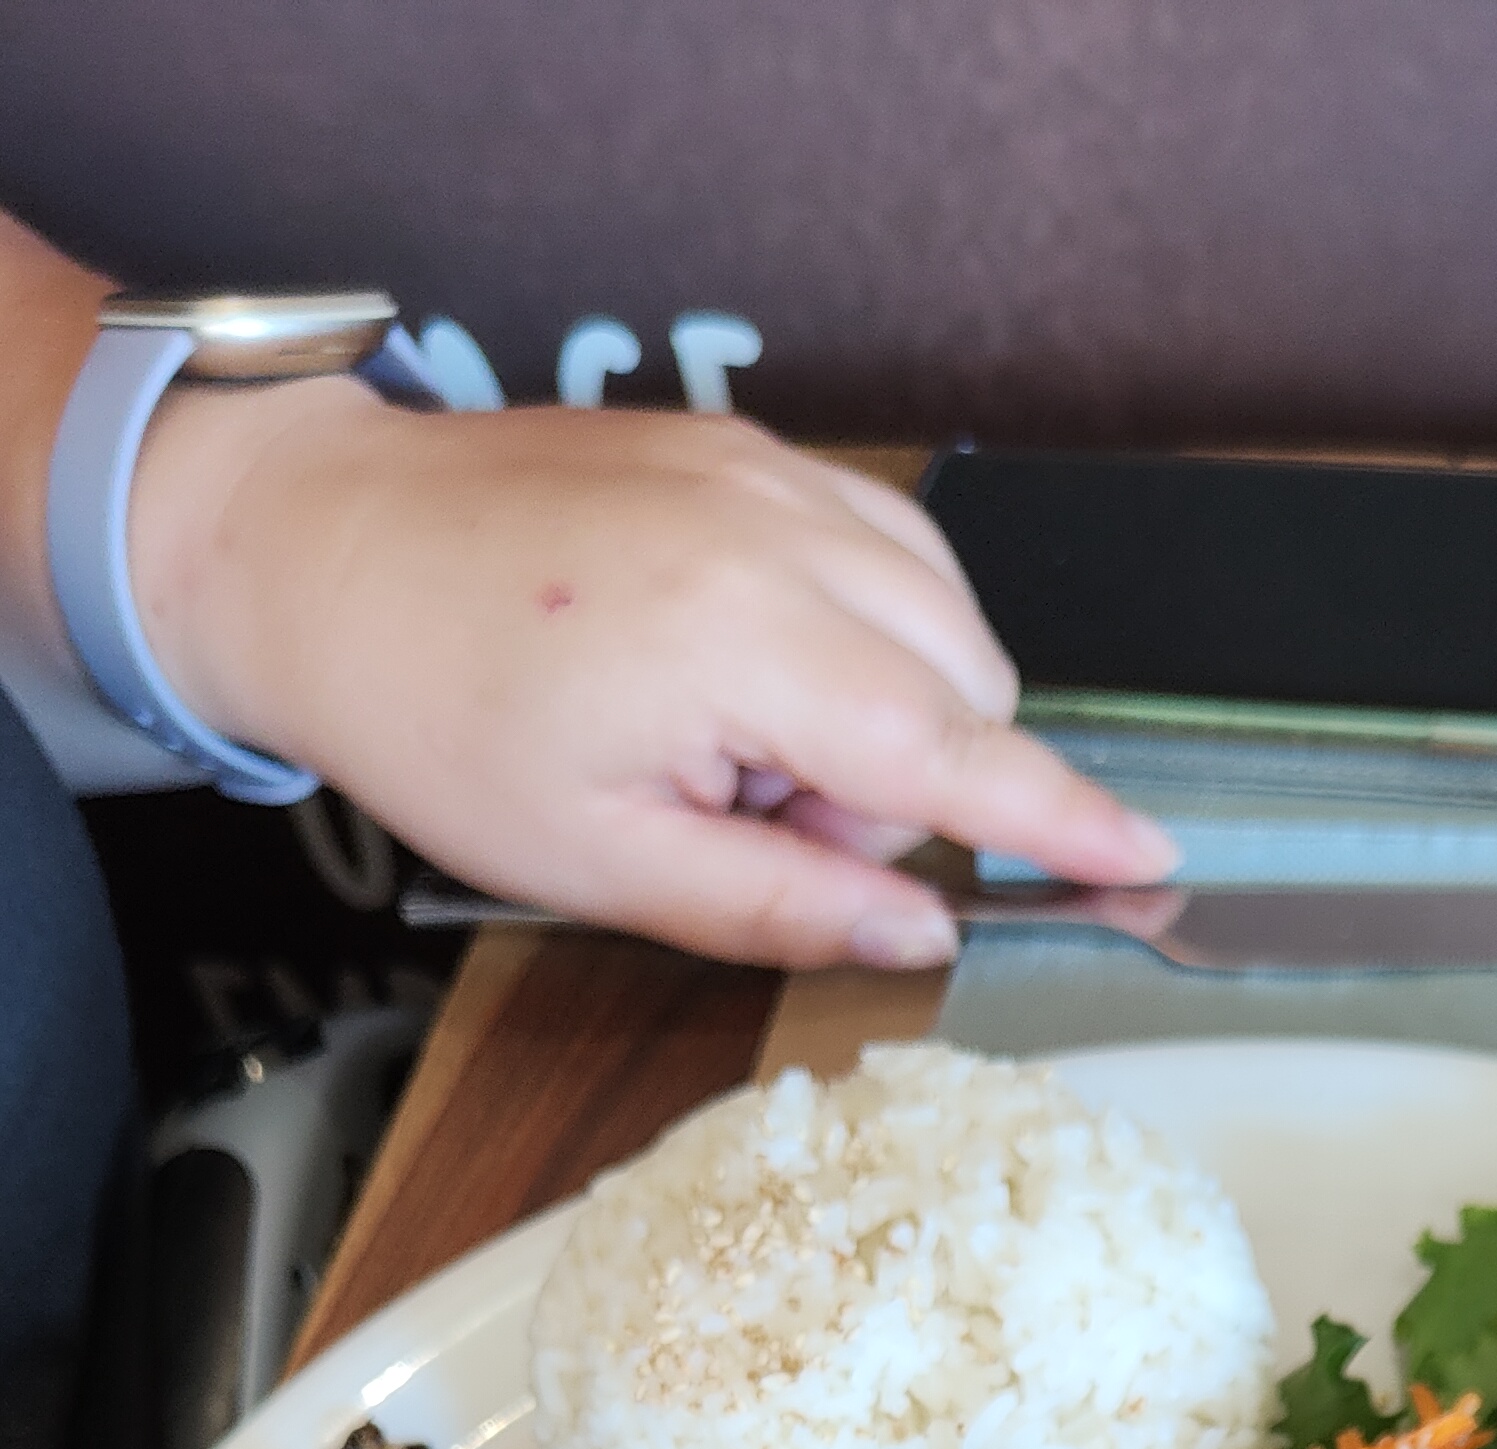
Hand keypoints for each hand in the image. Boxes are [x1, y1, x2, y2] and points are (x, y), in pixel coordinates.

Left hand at [127, 391, 1175, 965]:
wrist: (321, 549)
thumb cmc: (435, 711)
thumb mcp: (601, 861)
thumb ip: (778, 905)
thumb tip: (921, 932)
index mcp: (744, 645)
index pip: (957, 759)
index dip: (1064, 824)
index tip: (1155, 866)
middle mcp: (781, 534)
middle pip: (965, 688)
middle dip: (902, 786)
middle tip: (754, 822)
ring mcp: (769, 472)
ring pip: (939, 616)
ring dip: (883, 710)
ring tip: (738, 748)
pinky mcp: (747, 448)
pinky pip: (881, 551)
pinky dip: (856, 631)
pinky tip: (747, 673)